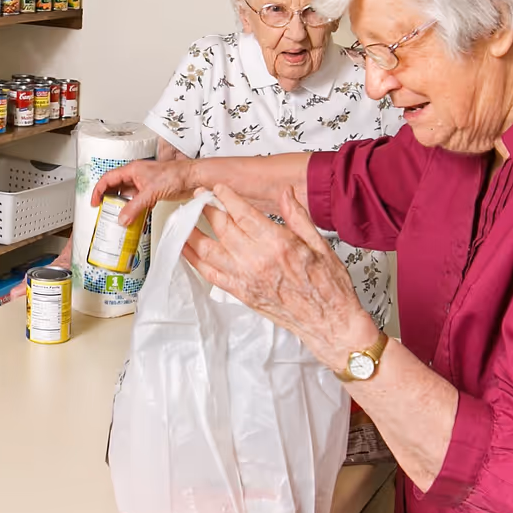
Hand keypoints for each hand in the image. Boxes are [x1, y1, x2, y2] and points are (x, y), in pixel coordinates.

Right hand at [90, 158, 192, 224]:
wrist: (192, 178)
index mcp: (132, 170)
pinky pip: (136, 201)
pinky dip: (132, 209)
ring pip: (126, 195)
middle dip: (107, 198)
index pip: (108, 179)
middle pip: (115, 187)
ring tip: (115, 216)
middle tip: (102, 210)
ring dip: (120, 205)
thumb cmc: (175, 174)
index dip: (98, 190)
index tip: (94, 202)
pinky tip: (132, 217)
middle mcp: (136, 176)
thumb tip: (122, 219)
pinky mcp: (151, 192)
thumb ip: (134, 207)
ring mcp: (143, 184)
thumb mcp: (150, 192)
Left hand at [181, 184, 376, 371]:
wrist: (328, 323)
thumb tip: (286, 193)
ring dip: (192, 232)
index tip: (218, 189)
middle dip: (207, 208)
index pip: (243, 214)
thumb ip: (298, 217)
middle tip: (199, 198)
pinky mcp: (241, 293)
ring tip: (183, 219)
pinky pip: (210, 274)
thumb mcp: (320, 245)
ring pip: (209, 250)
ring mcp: (246, 278)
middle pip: (222, 228)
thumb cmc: (328, 287)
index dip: (226, 198)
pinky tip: (186, 249)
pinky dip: (194, 260)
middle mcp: (257, 261)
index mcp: (278, 244)